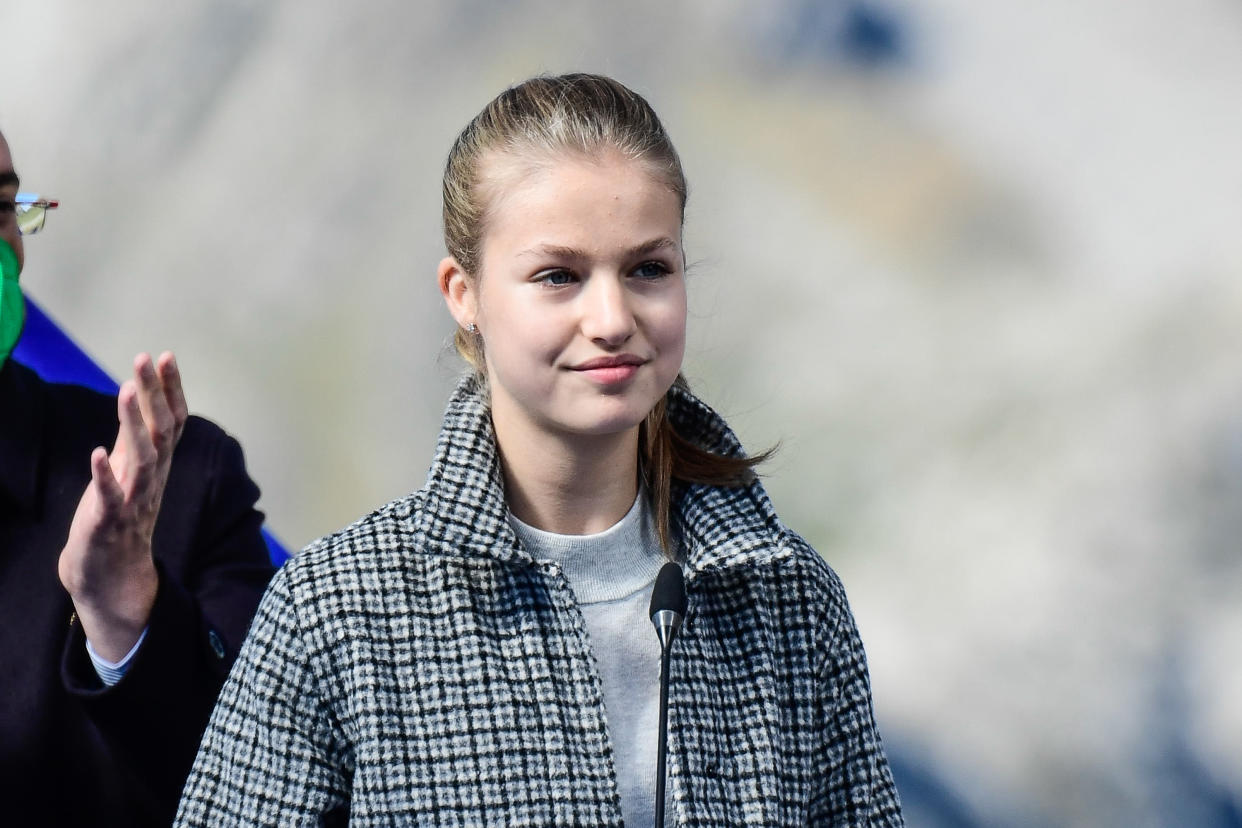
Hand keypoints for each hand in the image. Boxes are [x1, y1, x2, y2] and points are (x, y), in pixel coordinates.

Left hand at [59, 352, 187, 661]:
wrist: (112, 576)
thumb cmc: (118, 517)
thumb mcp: (130, 470)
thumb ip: (136, 434)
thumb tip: (139, 392)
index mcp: (157, 465)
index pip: (173, 420)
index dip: (171, 389)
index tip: (165, 355)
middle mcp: (151, 478)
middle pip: (161, 431)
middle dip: (155, 393)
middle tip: (147, 358)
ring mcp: (133, 501)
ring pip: (141, 458)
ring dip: (134, 424)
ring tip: (126, 391)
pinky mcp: (109, 523)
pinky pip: (110, 499)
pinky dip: (105, 477)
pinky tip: (96, 454)